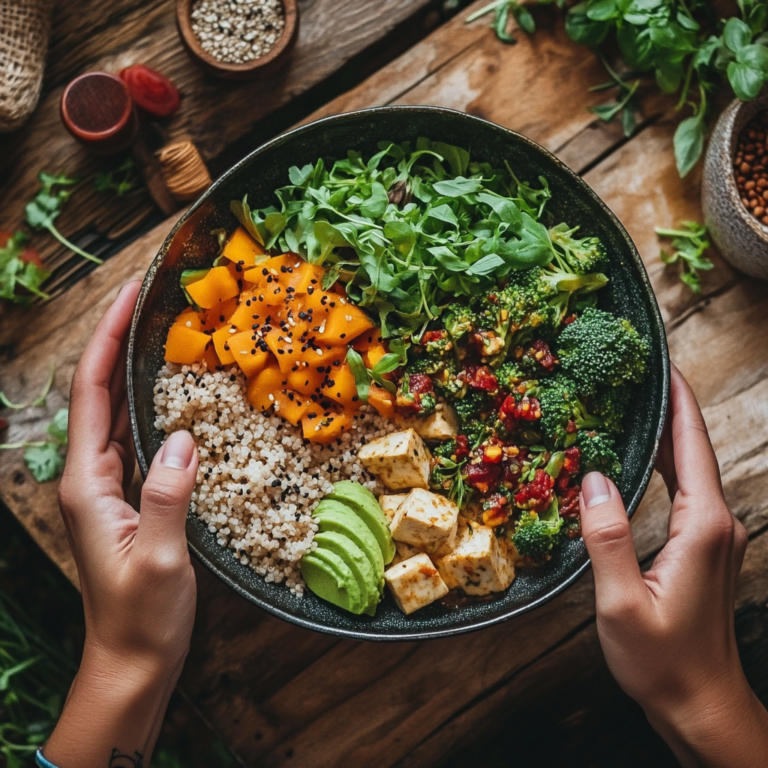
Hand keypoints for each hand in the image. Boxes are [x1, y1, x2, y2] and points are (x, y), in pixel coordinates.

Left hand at [45, 281, 198, 766]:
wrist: (133, 659)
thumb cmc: (142, 618)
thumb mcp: (159, 560)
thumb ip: (168, 496)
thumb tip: (185, 438)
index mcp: (89, 484)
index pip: (93, 394)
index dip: (106, 341)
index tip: (128, 298)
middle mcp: (92, 477)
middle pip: (99, 392)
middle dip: (118, 340)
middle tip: (149, 299)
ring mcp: (109, 485)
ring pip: (117, 411)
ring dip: (132, 367)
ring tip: (159, 329)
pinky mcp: (129, 495)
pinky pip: (136, 435)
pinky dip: (148, 403)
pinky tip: (170, 390)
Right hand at [580, 364, 767, 767]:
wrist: (703, 704)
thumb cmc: (663, 662)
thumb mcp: (621, 603)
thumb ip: (606, 537)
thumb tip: (593, 479)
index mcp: (703, 527)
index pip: (693, 446)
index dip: (679, 400)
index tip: (663, 363)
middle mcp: (718, 524)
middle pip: (693, 450)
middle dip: (668, 407)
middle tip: (635, 374)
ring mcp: (717, 536)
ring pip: (690, 469)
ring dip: (666, 435)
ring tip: (633, 405)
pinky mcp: (707, 547)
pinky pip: (686, 491)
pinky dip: (666, 465)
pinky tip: (643, 458)